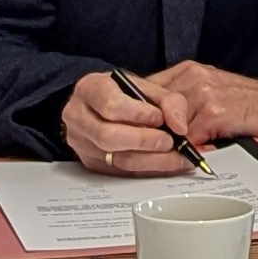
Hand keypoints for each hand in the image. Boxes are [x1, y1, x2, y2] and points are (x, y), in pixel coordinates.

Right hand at [62, 70, 197, 175]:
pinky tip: (165, 162)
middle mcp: (78, 115)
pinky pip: (121, 171)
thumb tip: (180, 126)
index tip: (160, 118)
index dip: (139, 114)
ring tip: (173, 153)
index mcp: (90, 89)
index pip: (111, 105)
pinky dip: (148, 169)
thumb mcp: (147, 87)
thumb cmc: (124, 94)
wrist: (102, 105)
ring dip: (152, 160)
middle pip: (108, 136)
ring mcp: (81, 141)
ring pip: (115, 159)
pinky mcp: (90, 162)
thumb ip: (169, 101)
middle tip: (169, 141)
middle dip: (145, 141)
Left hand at [140, 60, 257, 146]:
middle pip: (150, 106)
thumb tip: (156, 121)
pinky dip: (188, 151)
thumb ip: (184, 99)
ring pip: (166, 124)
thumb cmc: (250, 102)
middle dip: (147, 129)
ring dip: (168, 143)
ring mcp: (202, 94)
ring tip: (171, 154)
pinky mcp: (214, 113)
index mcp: (189, 71)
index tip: (130, 127)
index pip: (146, 87)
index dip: (135, 111)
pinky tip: (195, 155)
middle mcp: (192, 78)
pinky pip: (188, 138)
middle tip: (145, 146)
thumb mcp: (211, 90)